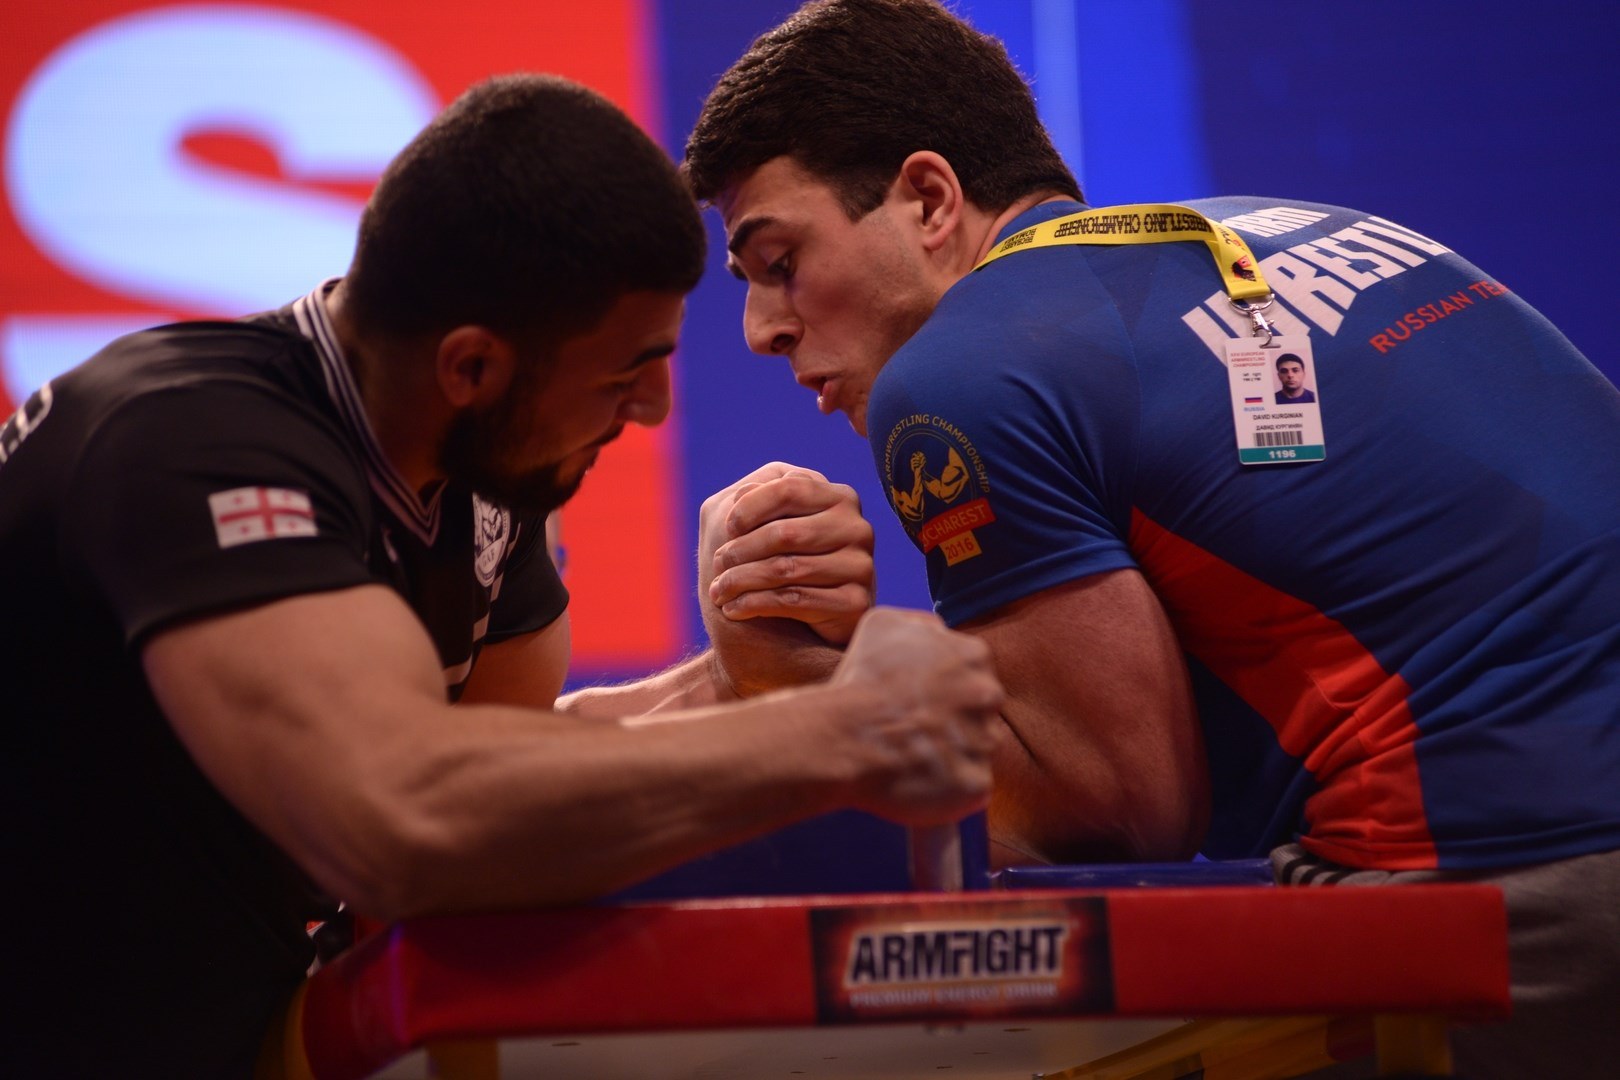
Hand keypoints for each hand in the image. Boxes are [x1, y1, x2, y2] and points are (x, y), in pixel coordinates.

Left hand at [698, 463, 874, 696]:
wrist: (798, 633)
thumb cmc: (776, 568)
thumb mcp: (760, 526)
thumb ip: (752, 500)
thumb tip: (743, 492)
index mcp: (838, 497)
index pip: (790, 488)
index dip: (751, 506)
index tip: (726, 528)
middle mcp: (857, 528)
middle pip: (786, 532)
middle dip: (741, 550)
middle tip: (717, 566)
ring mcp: (861, 565)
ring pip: (787, 568)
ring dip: (741, 581)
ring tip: (718, 592)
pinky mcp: (857, 602)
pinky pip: (796, 600)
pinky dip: (755, 604)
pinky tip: (733, 609)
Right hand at [830, 608, 1003, 825]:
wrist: (843, 735)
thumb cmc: (860, 680)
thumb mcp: (884, 623)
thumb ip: (922, 625)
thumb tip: (938, 633)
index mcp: (974, 655)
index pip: (975, 672)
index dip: (946, 688)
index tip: (921, 700)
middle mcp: (988, 695)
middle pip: (982, 711)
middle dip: (956, 720)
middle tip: (918, 729)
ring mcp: (985, 741)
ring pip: (977, 750)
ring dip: (953, 754)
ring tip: (914, 756)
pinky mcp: (976, 784)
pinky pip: (970, 787)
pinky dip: (950, 788)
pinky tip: (920, 781)